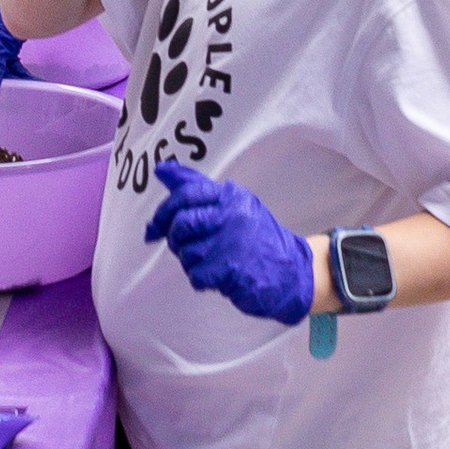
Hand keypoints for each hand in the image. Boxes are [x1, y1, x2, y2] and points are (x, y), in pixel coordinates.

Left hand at [146, 161, 314, 322]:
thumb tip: (162, 169)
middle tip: (185, 247)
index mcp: (231, 196)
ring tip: (210, 262)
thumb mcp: (233, 204)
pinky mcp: (233, 269)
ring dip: (191, 262)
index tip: (154, 226)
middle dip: (176, 240)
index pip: (187, 193)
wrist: (295, 272)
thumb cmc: (257, 238)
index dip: (164, 211)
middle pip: (181, 223)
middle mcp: (232, 215)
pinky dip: (201, 279)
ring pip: (186, 252)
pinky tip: (217, 276)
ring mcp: (233, 242)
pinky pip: (196, 274)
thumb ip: (197, 187)